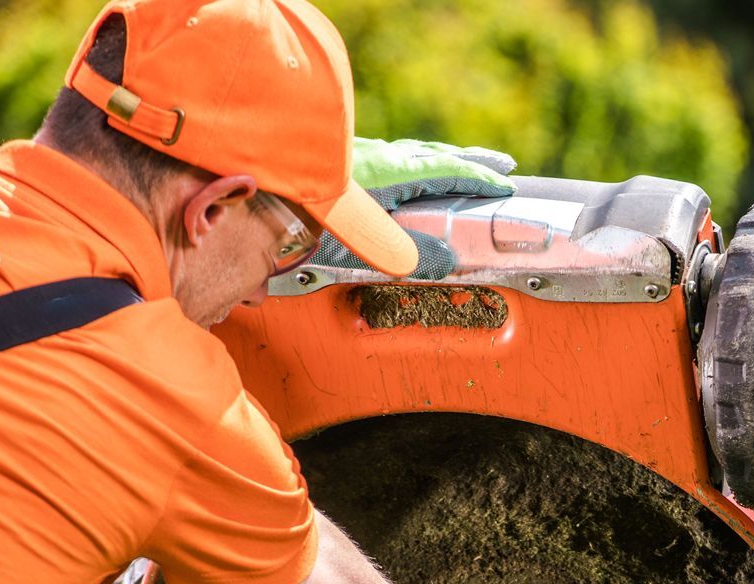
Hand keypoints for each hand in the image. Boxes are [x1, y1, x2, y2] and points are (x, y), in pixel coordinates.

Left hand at [312, 137, 517, 278]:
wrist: (247, 182)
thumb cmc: (300, 211)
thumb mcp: (360, 241)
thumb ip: (404, 251)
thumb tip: (443, 261)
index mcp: (389, 172)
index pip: (448, 171)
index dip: (480, 178)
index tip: (505, 183)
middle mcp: (375, 156)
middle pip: (433, 155)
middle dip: (469, 162)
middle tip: (498, 164)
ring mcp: (353, 154)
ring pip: (408, 152)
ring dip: (437, 160)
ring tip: (454, 167)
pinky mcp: (333, 158)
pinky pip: (384, 156)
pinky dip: (406, 161)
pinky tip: (395, 171)